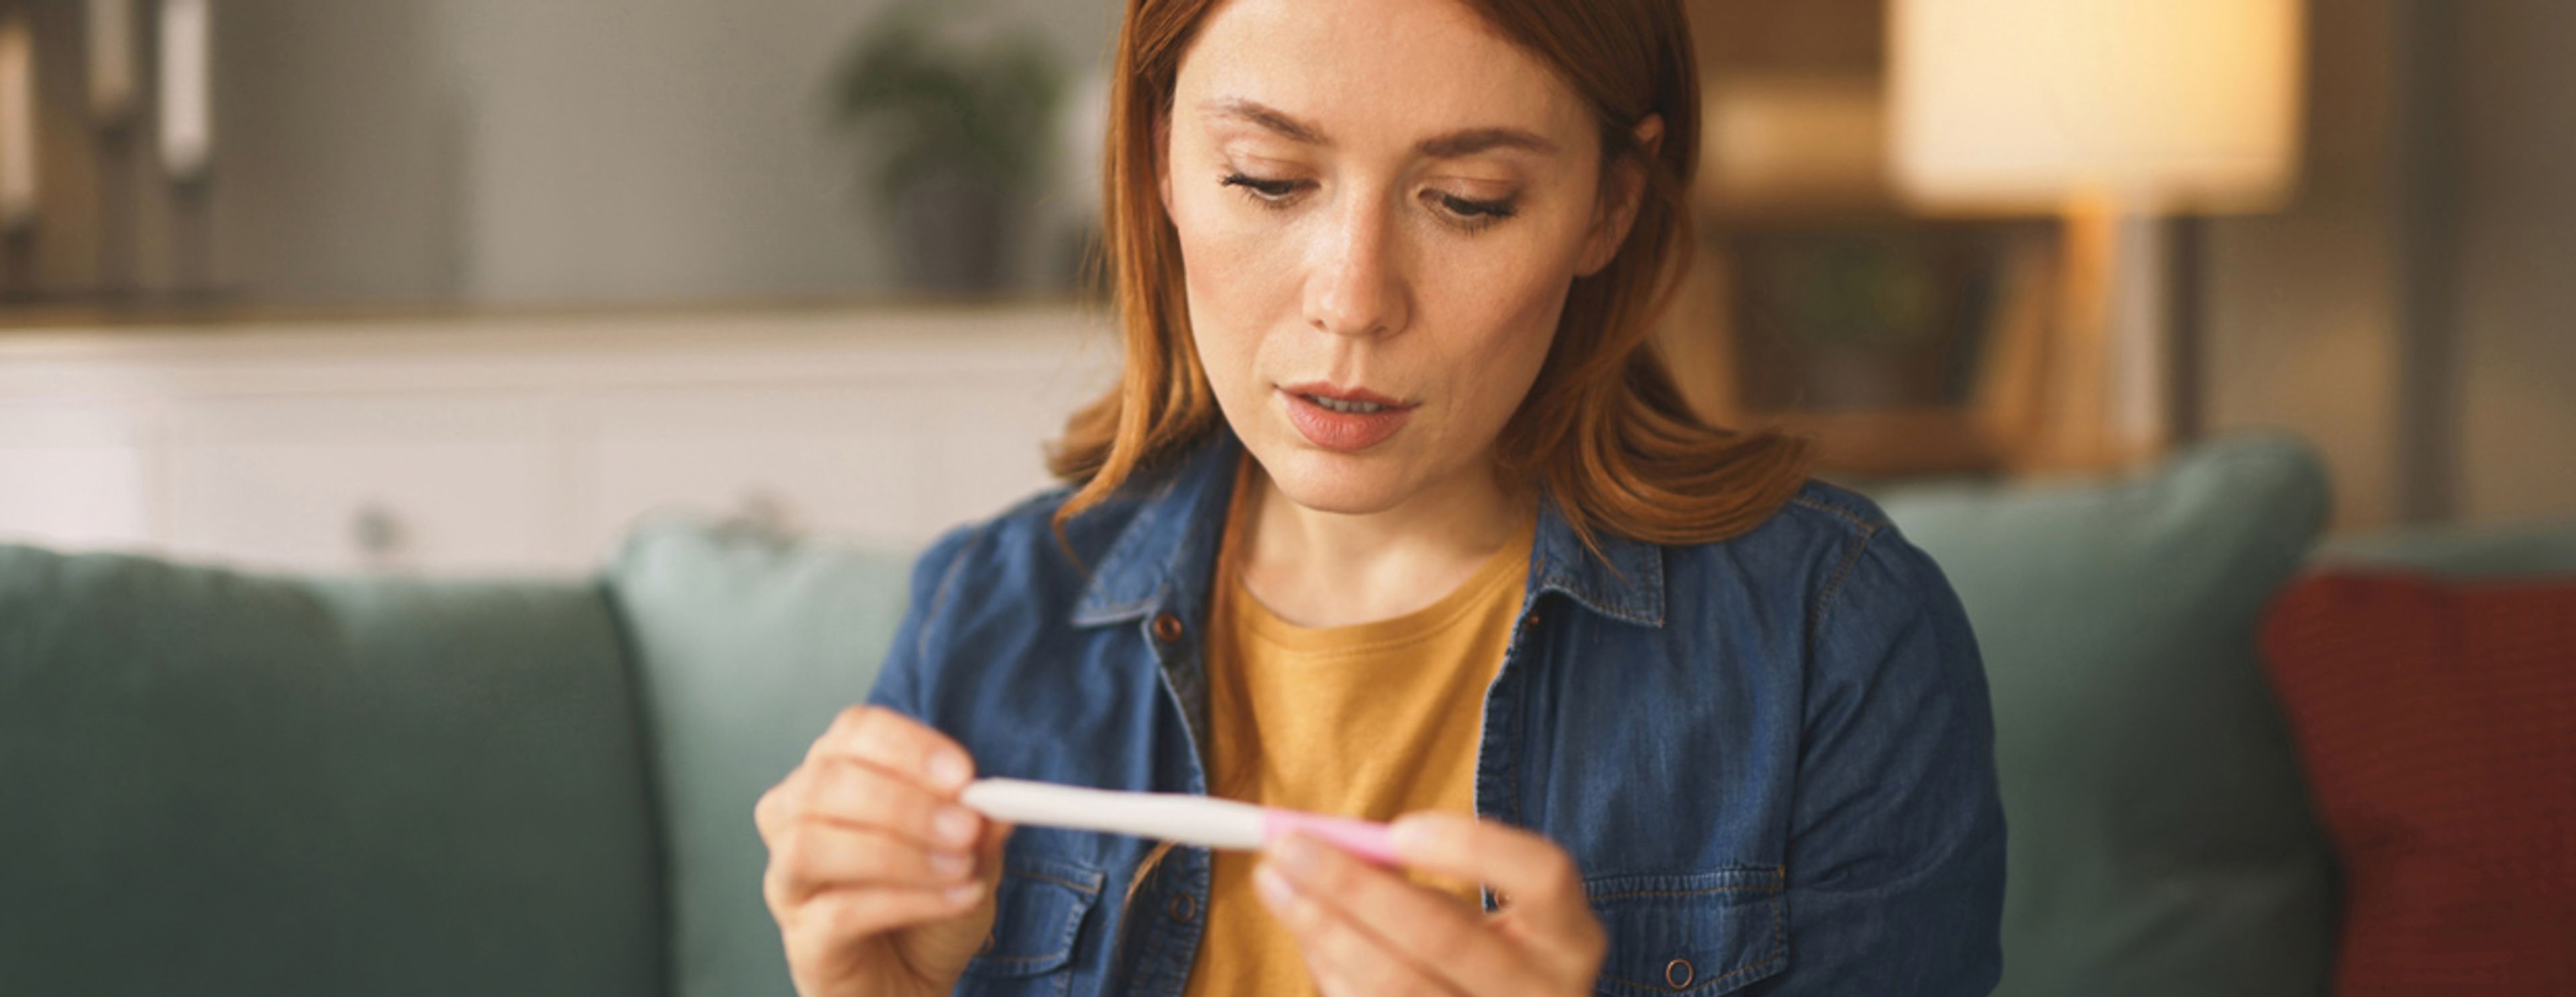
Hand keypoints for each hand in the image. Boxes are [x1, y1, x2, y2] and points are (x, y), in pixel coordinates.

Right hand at [755, 706, 1014, 996]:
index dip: (906, 746)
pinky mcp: (801, 940)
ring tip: (960, 868)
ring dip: (895, 852)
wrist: (912, 985)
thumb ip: (979, 826)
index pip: (853, 733)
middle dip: (902, 800)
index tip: (963, 774)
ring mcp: (789, 882)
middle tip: (965, 825)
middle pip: (824, 782)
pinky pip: (838, 912)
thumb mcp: (970, 858)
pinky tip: (955, 900)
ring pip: (811, 845)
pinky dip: (905, 902)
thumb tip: (997, 801)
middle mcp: (797, 819)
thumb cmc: (928, 909)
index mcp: (837, 776)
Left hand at [1254, 812, 1605, 995]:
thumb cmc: (1479, 958)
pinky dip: (1333, 977)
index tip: (1397, 828)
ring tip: (1277, 886)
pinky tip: (1313, 942)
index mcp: (1570, 938)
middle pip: (1448, 937)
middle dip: (1354, 887)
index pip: (1544, 876)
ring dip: (1323, 933)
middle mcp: (1549, 994)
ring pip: (1398, 988)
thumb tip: (1314, 840)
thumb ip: (1411, 876)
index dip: (1473, 848)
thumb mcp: (1473, 912)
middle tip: (1286, 848)